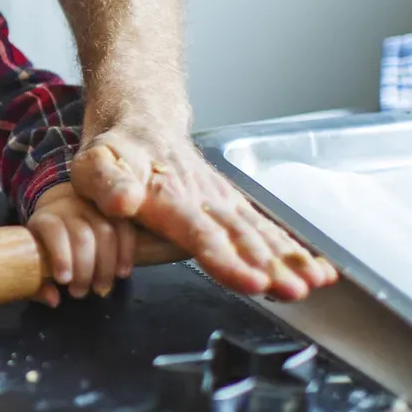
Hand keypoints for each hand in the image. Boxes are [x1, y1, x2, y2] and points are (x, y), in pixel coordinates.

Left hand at [27, 183, 136, 303]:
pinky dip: (126, 252)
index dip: (60, 255)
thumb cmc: (45, 247)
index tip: (64, 281)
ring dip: (106, 266)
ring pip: (106, 233)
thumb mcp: (33, 263)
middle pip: (82, 236)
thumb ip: (38, 284)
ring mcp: (94, 208)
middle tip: (81, 292)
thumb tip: (54, 300)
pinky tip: (122, 273)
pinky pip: (125, 228)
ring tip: (101, 288)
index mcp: (45, 218)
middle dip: (84, 270)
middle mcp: (69, 208)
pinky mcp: (114, 213)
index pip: (53, 230)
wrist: (61, 215)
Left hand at [70, 118, 337, 299]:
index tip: (253, 281)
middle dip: (272, 266)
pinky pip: (266, 229)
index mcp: (170, 197)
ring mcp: (222, 202)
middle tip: (297, 290)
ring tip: (316, 283)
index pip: (202, 234)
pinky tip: (317, 270)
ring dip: (290, 259)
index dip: (228, 260)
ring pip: (260, 234)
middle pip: (242, 238)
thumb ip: (107, 184)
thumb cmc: (115, 152)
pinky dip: (293, 248)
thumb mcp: (94, 165)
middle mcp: (204, 200)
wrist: (141, 122)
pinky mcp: (232, 207)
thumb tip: (122, 201)